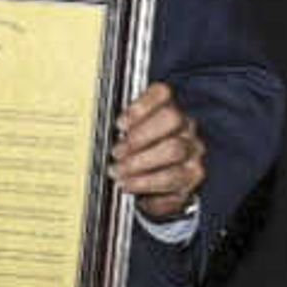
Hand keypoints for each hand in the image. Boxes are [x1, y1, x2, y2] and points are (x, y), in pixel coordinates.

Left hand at [109, 81, 203, 221]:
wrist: (158, 185)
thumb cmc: (136, 155)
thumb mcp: (125, 139)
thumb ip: (116, 132)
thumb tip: (93, 132)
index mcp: (166, 108)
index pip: (161, 93)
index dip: (141, 106)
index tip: (119, 123)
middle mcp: (185, 127)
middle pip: (171, 119)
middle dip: (140, 137)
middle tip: (116, 154)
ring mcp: (192, 151)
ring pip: (175, 152)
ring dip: (142, 165)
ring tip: (119, 176)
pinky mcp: (193, 177)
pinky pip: (177, 182)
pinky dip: (152, 189)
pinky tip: (134, 192)